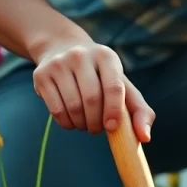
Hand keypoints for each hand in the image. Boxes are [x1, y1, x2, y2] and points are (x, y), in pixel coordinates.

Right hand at [31, 39, 153, 140]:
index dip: (114, 112)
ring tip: (86, 125)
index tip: (112, 127)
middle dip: (96, 122)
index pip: (114, 87)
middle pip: (91, 99)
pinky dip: (67, 123)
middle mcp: (81, 55)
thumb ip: (140, 111)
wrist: (62, 48)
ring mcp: (58, 64)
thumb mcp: (123, 85)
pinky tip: (72, 122)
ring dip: (81, 125)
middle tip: (97, 129)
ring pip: (72, 107)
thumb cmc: (101, 76)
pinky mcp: (41, 75)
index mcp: (106, 56)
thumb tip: (145, 138)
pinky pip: (56, 110)